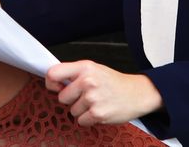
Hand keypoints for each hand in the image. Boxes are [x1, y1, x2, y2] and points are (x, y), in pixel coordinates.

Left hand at [45, 60, 162, 125]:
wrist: (137, 93)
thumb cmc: (113, 82)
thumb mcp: (93, 69)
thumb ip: (73, 73)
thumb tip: (52, 82)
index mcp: (84, 67)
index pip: (53, 74)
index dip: (51, 83)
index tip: (56, 87)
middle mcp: (88, 81)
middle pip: (62, 97)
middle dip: (72, 100)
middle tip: (86, 96)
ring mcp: (93, 98)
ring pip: (72, 111)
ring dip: (82, 110)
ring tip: (96, 102)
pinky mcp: (98, 113)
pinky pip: (81, 121)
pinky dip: (88, 119)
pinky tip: (99, 110)